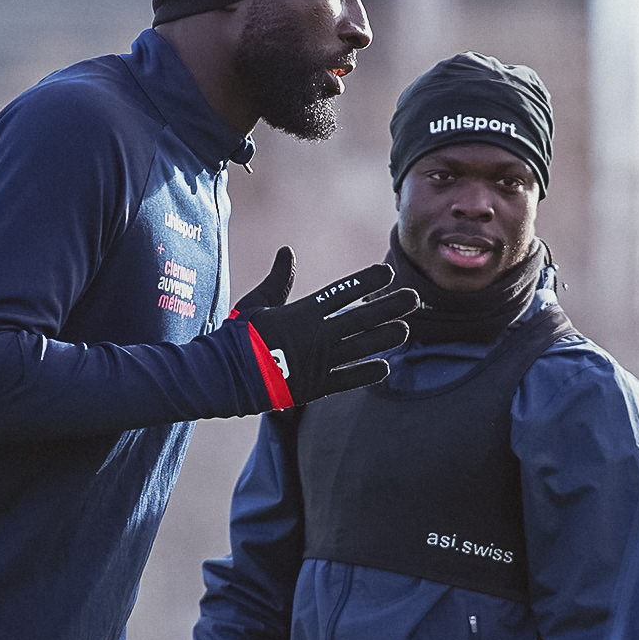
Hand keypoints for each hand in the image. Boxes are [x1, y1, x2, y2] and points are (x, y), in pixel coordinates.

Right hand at [232, 248, 417, 408]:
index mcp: (301, 313)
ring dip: (385, 338)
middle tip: (413, 298)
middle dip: (390, 306)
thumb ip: (278, 280)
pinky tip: (385, 367)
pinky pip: (348, 379)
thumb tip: (286, 252)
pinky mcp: (315, 387)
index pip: (341, 292)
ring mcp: (318, 362)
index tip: (387, 273)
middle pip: (361, 318)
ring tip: (405, 329)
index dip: (366, 281)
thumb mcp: (258, 302)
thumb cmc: (239, 335)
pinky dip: (367, 373)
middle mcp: (316, 335)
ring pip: (361, 347)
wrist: (225, 375)